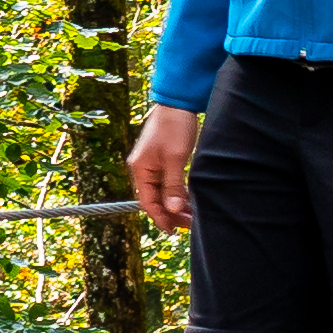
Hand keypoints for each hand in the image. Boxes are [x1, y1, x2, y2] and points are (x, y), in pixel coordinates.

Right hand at [126, 101, 203, 229]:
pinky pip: (166, 182)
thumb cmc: (175, 127)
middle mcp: (142, 168)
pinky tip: (188, 199)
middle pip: (154, 198)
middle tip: (190, 223)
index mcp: (140, 169)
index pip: (147, 202)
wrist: (178, 102)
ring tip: (192, 214)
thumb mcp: (175, 158)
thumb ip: (173, 185)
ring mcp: (151, 164)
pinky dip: (176, 192)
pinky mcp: (161, 159)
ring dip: (175, 204)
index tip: (174, 231)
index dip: (160, 218)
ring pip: (162, 191)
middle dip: (170, 213)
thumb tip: (172, 210)